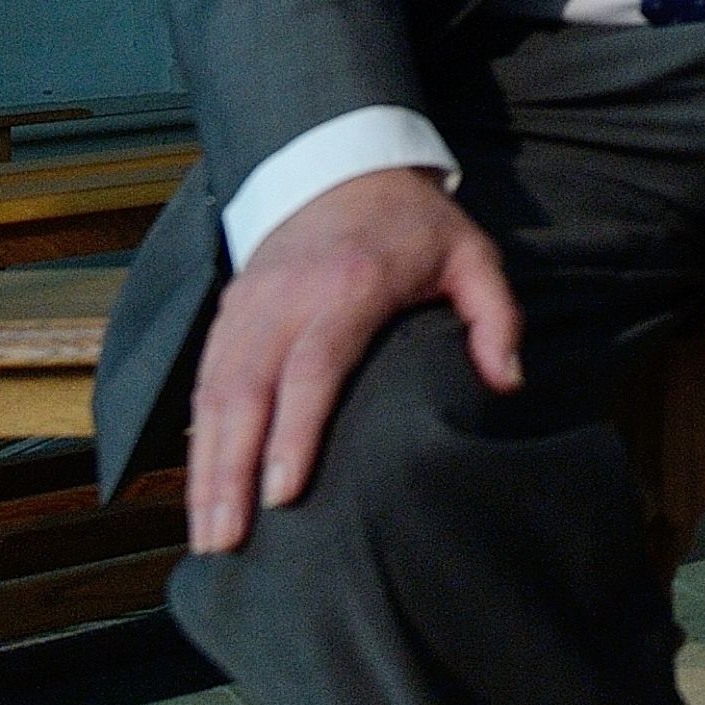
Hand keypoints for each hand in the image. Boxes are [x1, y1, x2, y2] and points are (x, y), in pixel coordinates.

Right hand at [187, 166, 519, 554]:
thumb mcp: (471, 255)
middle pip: (247, 392)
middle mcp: (286, 297)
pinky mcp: (228, 312)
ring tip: (207, 536)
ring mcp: (249, 304)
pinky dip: (197, 439)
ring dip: (205, 468)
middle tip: (225, 542)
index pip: (312, 367)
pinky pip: (204, 382)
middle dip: (230, 472)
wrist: (343, 162)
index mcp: (349, 285)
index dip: (293, 432)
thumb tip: (507, 383)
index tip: (282, 493)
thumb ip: (496, 318)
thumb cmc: (413, 223)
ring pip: (214, 394)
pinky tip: (200, 489)